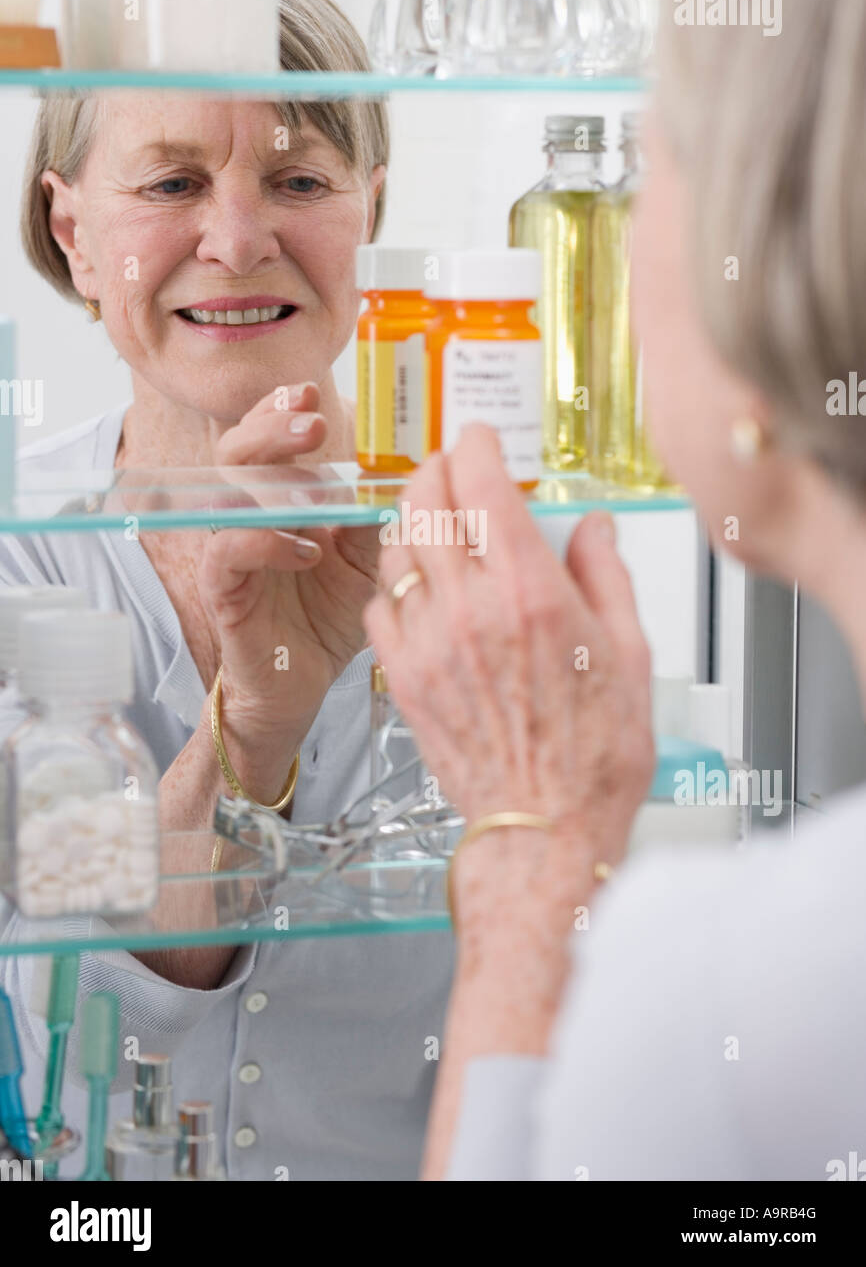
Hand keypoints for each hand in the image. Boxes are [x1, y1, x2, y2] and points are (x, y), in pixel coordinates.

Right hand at [198, 384, 380, 787]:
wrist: (299, 685)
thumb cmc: (330, 618)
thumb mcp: (370, 560)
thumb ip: (379, 516)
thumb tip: (420, 469)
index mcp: (283, 497)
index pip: (270, 437)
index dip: (282, 409)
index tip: (311, 392)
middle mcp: (251, 515)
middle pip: (238, 451)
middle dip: (271, 429)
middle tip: (312, 425)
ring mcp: (232, 550)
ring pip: (226, 494)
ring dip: (269, 480)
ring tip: (315, 484)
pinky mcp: (223, 590)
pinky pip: (227, 552)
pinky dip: (266, 544)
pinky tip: (306, 551)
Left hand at [364, 425, 653, 882]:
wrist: (543, 828)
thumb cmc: (593, 755)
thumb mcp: (630, 652)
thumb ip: (607, 574)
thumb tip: (593, 526)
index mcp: (530, 593)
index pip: (482, 484)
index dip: (476, 446)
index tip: (481, 438)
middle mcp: (471, 609)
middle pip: (427, 503)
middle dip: (435, 469)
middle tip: (450, 467)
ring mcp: (428, 643)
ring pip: (396, 548)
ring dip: (411, 520)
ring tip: (433, 519)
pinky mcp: (402, 678)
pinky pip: (379, 606)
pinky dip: (394, 582)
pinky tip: (418, 587)